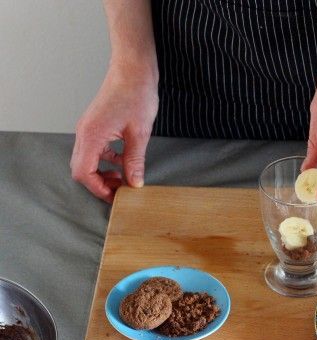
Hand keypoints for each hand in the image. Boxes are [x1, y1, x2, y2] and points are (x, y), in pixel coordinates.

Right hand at [71, 66, 157, 202]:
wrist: (133, 69)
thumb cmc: (136, 94)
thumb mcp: (139, 133)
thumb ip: (134, 161)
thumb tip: (135, 183)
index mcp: (91, 135)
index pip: (84, 173)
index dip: (99, 189)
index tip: (115, 197)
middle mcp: (84, 132)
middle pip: (81, 169)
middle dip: (99, 183)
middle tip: (120, 191)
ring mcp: (88, 128)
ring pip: (86, 160)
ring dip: (102, 172)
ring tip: (124, 178)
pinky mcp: (95, 124)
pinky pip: (95, 149)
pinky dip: (106, 159)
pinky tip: (124, 161)